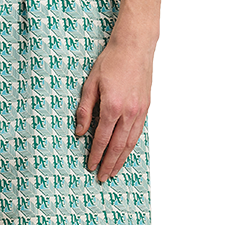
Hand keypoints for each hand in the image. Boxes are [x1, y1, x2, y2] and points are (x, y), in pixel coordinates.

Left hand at [75, 37, 153, 182]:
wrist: (135, 46)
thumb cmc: (111, 61)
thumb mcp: (90, 84)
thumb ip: (84, 110)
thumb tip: (80, 132)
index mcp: (112, 106)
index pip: (102, 139)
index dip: (95, 155)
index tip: (90, 166)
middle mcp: (128, 112)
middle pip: (118, 146)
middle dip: (108, 164)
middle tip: (102, 177)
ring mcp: (139, 111)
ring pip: (130, 143)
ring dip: (121, 160)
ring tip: (113, 171)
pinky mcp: (145, 108)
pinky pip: (138, 133)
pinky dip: (131, 147)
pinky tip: (125, 153)